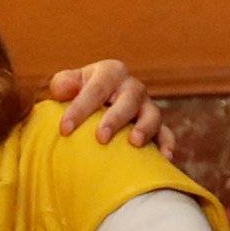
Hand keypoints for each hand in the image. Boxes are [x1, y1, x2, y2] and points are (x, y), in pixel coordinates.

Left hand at [47, 60, 176, 158]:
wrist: (98, 105)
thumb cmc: (78, 95)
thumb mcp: (69, 84)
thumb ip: (63, 84)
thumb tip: (64, 89)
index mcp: (110, 73)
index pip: (96, 88)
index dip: (80, 108)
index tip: (65, 129)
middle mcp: (132, 87)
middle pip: (128, 100)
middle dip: (115, 119)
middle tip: (100, 138)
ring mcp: (146, 106)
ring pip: (152, 115)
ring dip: (145, 128)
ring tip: (134, 142)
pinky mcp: (156, 126)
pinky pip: (166, 133)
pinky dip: (166, 144)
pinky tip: (165, 157)